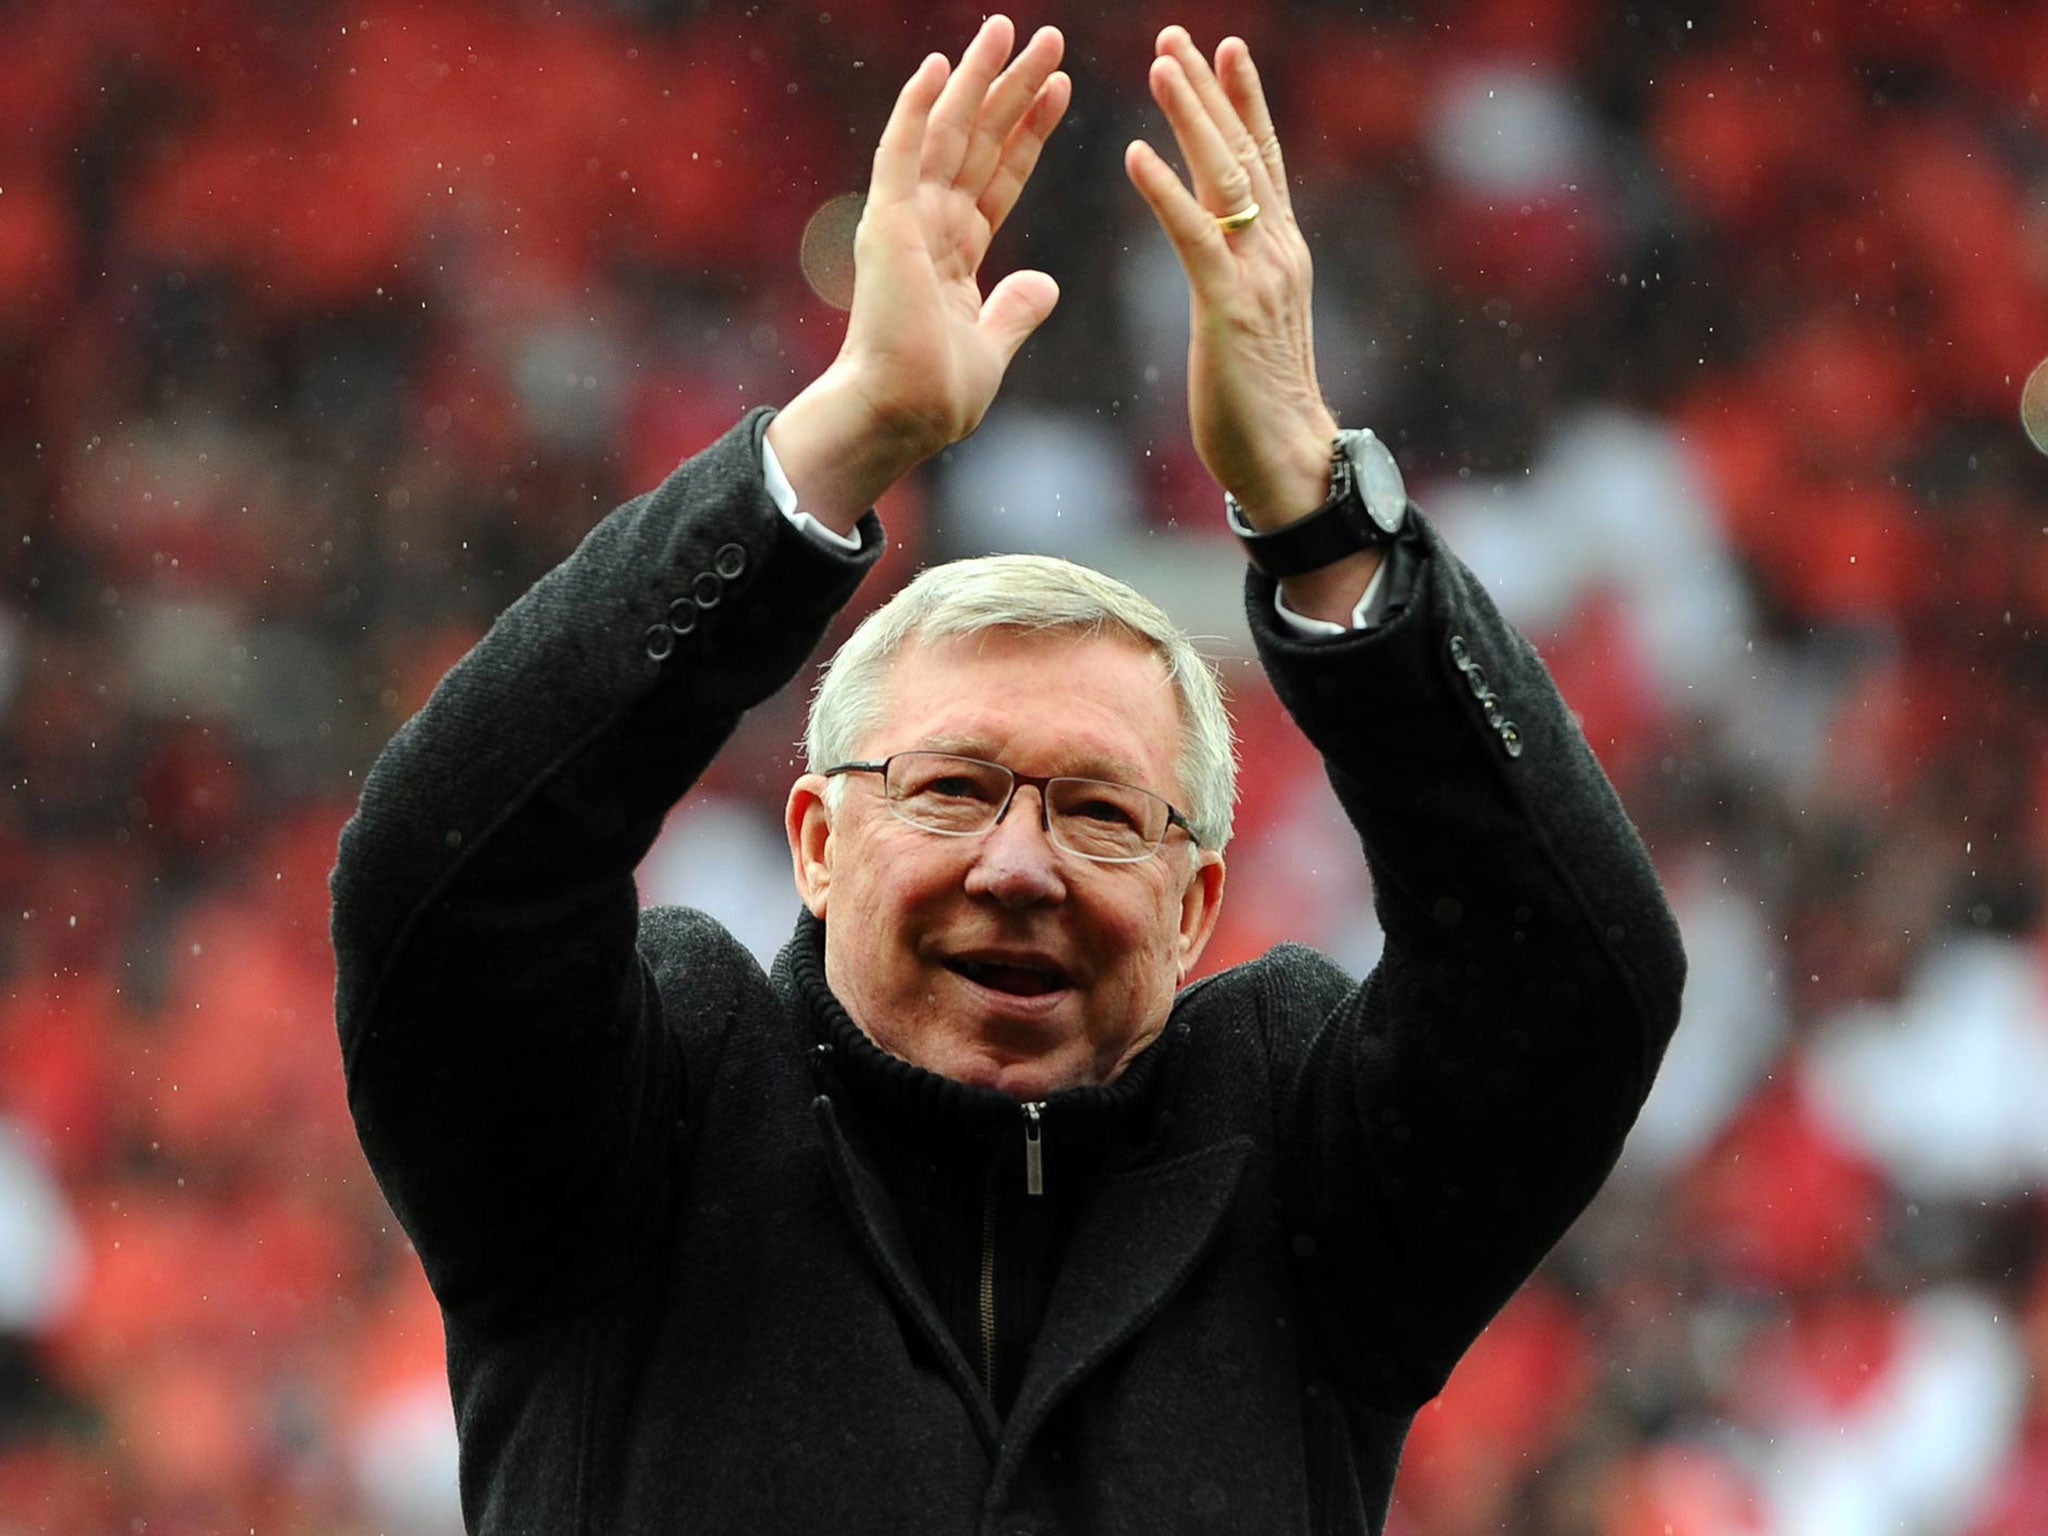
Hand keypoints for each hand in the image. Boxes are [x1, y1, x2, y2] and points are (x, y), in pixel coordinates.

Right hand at [769, 17, 1068, 528]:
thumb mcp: (992, 347)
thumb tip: (1046, 283)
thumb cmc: (935, 397)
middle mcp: (929, 228)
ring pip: (948, 132)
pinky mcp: (887, 224)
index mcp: (954, 255)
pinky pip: (902, 152)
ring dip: (978, 78)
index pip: (999, 176)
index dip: (1030, 131)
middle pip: (980, 141)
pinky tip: (938, 62)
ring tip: (1010, 28)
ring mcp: (906, 222)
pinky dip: (917, 106)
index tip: (1061, 88)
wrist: (901, 416)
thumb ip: (1015, 310)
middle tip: (1048, 36)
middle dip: (1013, 88)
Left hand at [1125, 29, 1338, 532]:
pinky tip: (1135, 153)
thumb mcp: (1249, 326)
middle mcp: (1277, 251)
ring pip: (1223, 177)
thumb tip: (1221, 261)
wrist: (1288, 460)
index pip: (1262, 162)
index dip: (1242, 104)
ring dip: (1191, 116)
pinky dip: (1164, 191)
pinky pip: (1193, 235)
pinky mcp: (1229, 307)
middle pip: (1244, 151)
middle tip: (1176, 35)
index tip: (1223, 51)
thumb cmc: (1258, 407)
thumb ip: (1237, 281)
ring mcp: (1258, 275)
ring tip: (1160, 65)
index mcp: (1280, 253)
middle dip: (1209, 90)